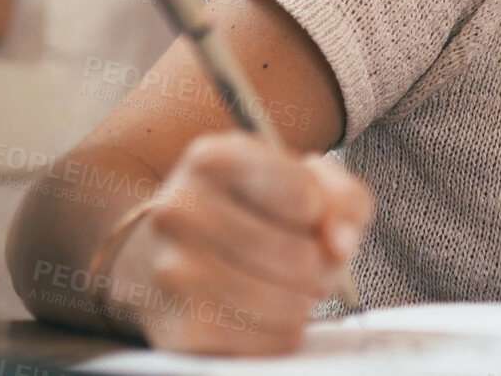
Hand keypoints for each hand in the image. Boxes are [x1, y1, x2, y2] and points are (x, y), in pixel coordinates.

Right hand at [105, 133, 373, 353]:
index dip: (321, 213)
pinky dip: (280, 333)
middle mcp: (180, 209)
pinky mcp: (178, 328)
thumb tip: (340, 244)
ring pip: (287, 304)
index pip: (305, 197)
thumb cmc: (243, 212)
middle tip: (304, 261)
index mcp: (213, 159)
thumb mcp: (298, 180)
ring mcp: (172, 271)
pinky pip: (266, 342)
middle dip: (319, 266)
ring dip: (302, 302)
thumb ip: (342, 197)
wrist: (158, 256)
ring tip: (285, 286)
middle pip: (300, 257)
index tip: (306, 212)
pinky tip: (264, 313)